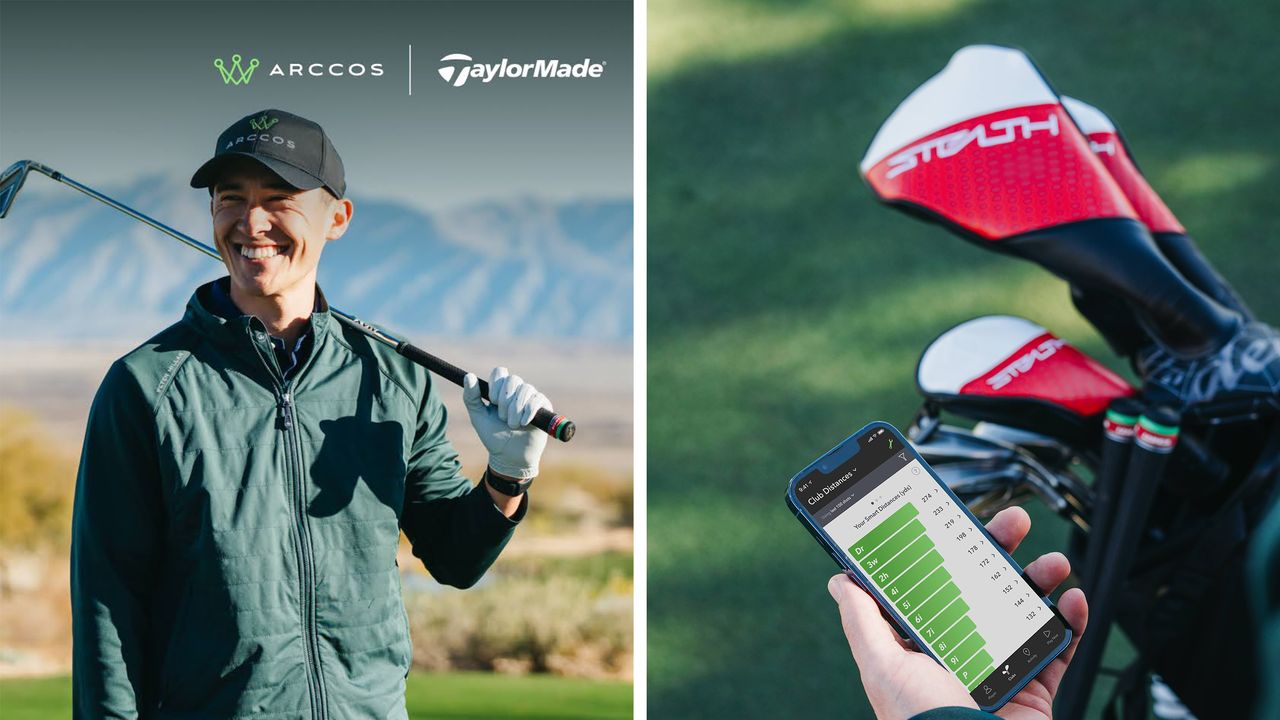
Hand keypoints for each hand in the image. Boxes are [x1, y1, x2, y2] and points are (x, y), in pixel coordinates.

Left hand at [462, 367, 550, 479]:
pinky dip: (529, 411)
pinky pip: (538, 399)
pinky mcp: (544, 408)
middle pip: (513, 379)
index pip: (500, 372)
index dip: (496, 385)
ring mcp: (531, 398)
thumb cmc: (493, 436)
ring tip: (513, 425)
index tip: (492, 402)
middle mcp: (518, 391)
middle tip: (503, 418)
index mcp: (502, 390)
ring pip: (525, 389)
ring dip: (515, 410)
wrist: (509, 456)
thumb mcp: (478, 417)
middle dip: (505, 401)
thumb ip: (471, 397)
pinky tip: (524, 424)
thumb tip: (469, 376)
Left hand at [827, 506, 1088, 719]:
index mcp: (921, 644)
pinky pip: (1059, 649)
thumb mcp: (881, 666)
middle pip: (981, 586)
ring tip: (1054, 563)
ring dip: (1041, 580)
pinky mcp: (1034, 689)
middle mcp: (960, 651)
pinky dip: (1071, 622)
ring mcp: (999, 667)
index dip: (944, 550)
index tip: (956, 518)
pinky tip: (1073, 600)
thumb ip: (862, 620)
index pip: (933, 584)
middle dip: (999, 550)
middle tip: (1015, 521)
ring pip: (1023, 610)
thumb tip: (840, 580)